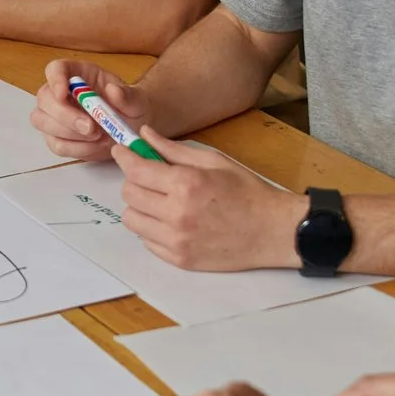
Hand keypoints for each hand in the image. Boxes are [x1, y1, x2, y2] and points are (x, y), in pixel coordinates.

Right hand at [32, 59, 152, 162]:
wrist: (134, 127)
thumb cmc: (132, 107)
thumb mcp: (137, 99)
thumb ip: (127, 95)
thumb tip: (113, 90)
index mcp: (78, 74)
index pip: (55, 69)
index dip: (55, 79)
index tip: (64, 93)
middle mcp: (61, 93)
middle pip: (45, 98)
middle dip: (65, 115)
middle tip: (91, 128)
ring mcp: (55, 116)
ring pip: (43, 122)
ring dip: (70, 134)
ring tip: (100, 137)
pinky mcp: (57, 138)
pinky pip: (56, 145)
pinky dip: (77, 149)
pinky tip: (95, 146)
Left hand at [113, 131, 302, 270]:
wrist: (272, 231)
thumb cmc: (247, 191)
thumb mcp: (214, 161)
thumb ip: (175, 150)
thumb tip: (145, 135)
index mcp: (186, 184)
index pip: (136, 170)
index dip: (124, 157)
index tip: (122, 151)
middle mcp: (176, 213)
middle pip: (129, 194)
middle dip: (135, 181)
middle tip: (150, 177)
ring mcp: (176, 240)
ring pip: (132, 220)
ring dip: (140, 207)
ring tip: (160, 202)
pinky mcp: (179, 260)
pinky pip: (146, 242)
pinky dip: (152, 229)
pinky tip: (171, 221)